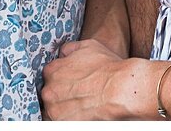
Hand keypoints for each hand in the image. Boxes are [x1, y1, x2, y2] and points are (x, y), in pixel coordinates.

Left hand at [40, 39, 156, 119]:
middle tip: (79, 96)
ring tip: (82, 107)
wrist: (121, 89)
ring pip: (55, 111)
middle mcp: (49, 91)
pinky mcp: (64, 123)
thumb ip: (70, 49)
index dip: (62, 81)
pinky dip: (70, 119)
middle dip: (62, 96)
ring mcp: (55, 110)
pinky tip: (82, 114)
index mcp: (52, 71)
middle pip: (51, 95)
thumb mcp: (88, 46)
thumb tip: (63, 53)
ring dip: (65, 109)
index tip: (73, 84)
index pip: (49, 77)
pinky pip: (60, 122)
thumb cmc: (108, 67)